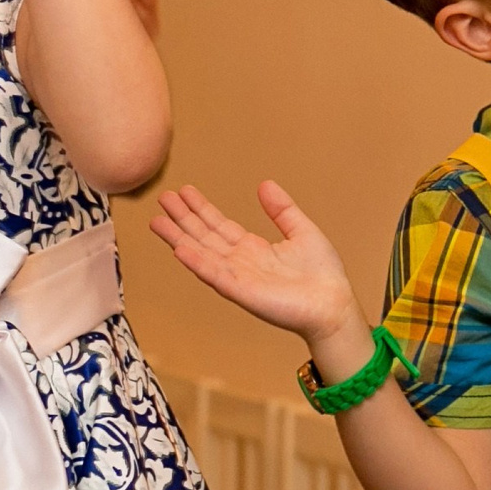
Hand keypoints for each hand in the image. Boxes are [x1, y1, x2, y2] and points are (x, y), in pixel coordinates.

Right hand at [152, 183, 366, 353]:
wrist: (333, 304)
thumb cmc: (323, 274)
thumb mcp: (302, 230)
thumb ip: (282, 209)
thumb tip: (264, 184)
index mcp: (253, 249)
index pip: (220, 226)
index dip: (201, 209)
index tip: (184, 192)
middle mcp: (240, 262)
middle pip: (204, 237)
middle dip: (183, 218)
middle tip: (162, 197)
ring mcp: (238, 277)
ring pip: (202, 253)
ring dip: (179, 238)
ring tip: (157, 220)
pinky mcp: (242, 292)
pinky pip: (215, 274)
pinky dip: (196, 262)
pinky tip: (179, 249)